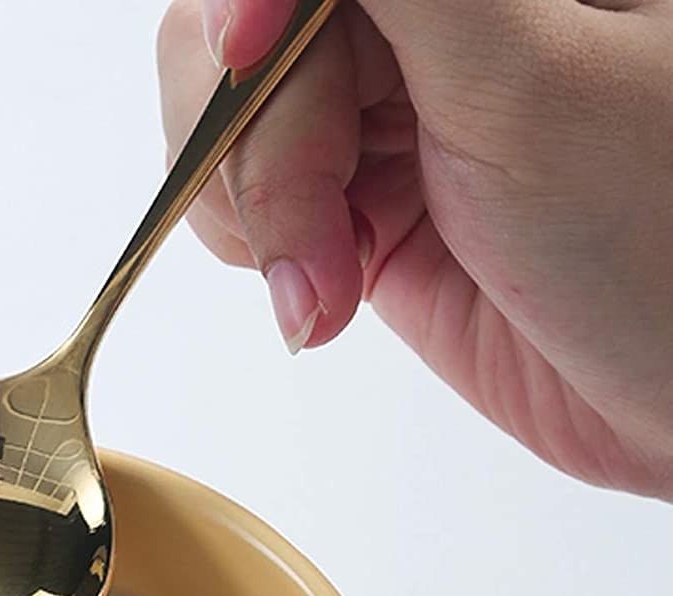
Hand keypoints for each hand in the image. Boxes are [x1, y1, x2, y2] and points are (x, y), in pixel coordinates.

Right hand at [157, 0, 672, 497]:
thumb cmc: (660, 241)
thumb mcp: (526, 76)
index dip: (254, 5)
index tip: (245, 57)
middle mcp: (436, 20)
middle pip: (250, 35)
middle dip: (260, 144)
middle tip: (324, 237)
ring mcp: (394, 107)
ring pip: (236, 121)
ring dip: (256, 215)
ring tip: (329, 287)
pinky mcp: (365, 198)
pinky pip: (254, 200)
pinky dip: (264, 254)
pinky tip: (327, 296)